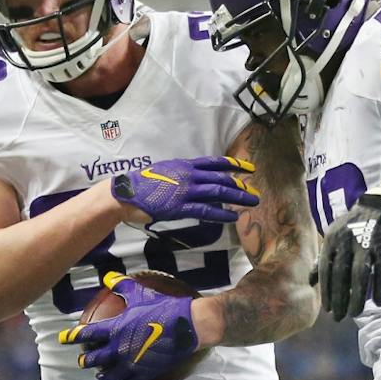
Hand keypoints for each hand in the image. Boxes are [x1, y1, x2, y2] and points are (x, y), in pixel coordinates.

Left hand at [63, 273, 200, 379]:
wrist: (188, 326)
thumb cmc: (164, 307)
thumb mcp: (141, 294)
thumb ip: (122, 286)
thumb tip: (109, 276)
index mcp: (115, 329)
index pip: (86, 334)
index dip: (71, 337)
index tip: (63, 339)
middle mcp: (119, 349)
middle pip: (93, 360)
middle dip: (85, 361)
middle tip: (83, 361)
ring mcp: (131, 364)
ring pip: (108, 377)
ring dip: (102, 377)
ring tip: (101, 376)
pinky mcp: (145, 373)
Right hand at [111, 156, 258, 225]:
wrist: (125, 193)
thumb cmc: (143, 184)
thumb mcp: (166, 170)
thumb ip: (183, 173)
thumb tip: (197, 177)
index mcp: (185, 165)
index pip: (215, 162)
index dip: (234, 164)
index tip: (250, 168)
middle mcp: (188, 175)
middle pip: (221, 179)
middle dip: (240, 186)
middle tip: (255, 193)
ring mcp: (184, 191)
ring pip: (217, 192)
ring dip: (237, 198)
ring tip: (251, 203)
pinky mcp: (179, 207)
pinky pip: (205, 210)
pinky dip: (221, 213)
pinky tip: (232, 217)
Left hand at [316, 192, 380, 321]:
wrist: (379, 205)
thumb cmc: (352, 226)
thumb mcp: (333, 236)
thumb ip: (323, 258)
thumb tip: (310, 281)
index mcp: (332, 240)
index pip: (326, 269)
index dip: (326, 290)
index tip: (327, 309)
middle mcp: (347, 241)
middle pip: (341, 275)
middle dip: (340, 298)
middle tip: (339, 317)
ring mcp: (366, 243)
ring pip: (360, 274)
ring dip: (358, 296)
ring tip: (356, 313)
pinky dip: (380, 287)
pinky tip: (378, 302)